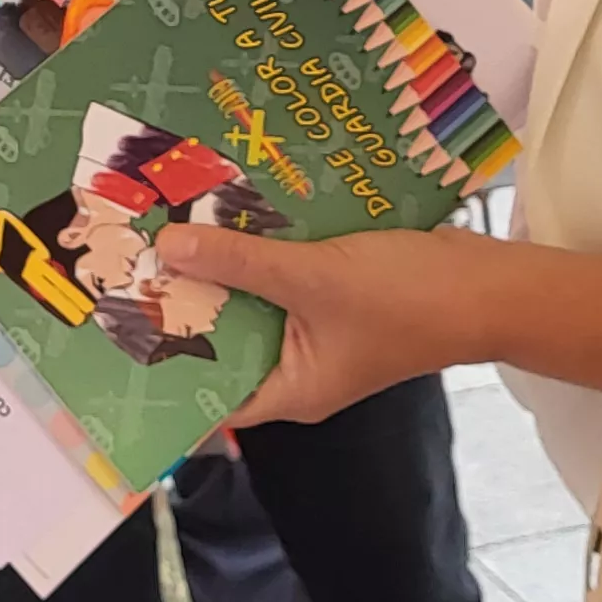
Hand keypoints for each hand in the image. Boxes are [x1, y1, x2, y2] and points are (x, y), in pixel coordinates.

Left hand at [153, 222, 506, 425]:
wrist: (491, 284)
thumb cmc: (408, 299)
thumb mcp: (313, 277)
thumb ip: (240, 262)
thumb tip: (166, 247)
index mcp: (288, 389)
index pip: (206, 394)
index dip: (159, 366)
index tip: (111, 330)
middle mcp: (294, 366)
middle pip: (220, 336)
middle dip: (182, 298)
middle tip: (123, 256)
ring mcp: (314, 329)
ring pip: (248, 298)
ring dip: (216, 264)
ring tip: (159, 222)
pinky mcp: (330, 292)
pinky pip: (277, 272)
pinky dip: (254, 245)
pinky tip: (220, 207)